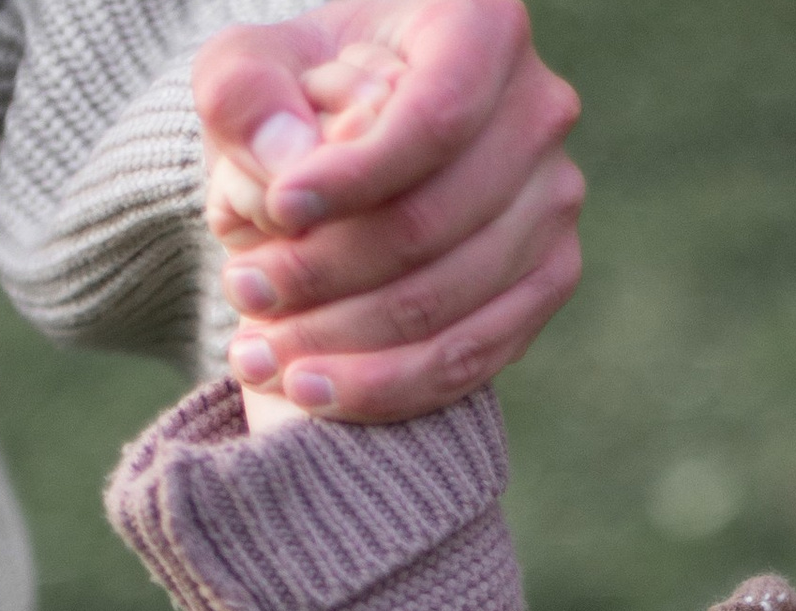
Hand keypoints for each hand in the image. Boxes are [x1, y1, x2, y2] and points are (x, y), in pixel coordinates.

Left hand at [197, 0, 583, 423]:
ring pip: (447, 305)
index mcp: (482, 27)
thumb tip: (287, 168)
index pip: (433, 119)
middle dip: (325, 273)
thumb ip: (243, 96)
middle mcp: (539, 111)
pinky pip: (470, 358)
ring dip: (341, 344)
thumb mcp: (248, 71)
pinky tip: (309, 390)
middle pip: (433, 225)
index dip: (354, 179)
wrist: (348, 153)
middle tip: (242, 292)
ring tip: (258, 353)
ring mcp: (553, 205)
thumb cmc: (300, 98)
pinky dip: (383, 387)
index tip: (274, 212)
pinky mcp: (548, 283)